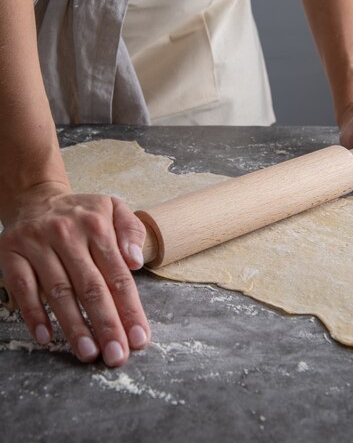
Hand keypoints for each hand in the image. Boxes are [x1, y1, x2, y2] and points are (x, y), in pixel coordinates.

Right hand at [0, 183, 149, 365]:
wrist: (36, 198)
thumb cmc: (81, 213)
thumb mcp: (113, 208)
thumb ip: (131, 231)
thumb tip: (137, 261)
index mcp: (97, 225)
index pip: (117, 274)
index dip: (129, 308)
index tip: (139, 338)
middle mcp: (67, 233)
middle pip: (90, 287)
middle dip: (106, 324)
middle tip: (117, 356)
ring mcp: (37, 244)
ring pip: (58, 291)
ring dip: (73, 326)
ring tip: (88, 352)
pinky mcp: (12, 253)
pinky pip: (23, 288)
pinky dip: (34, 313)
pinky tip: (46, 336)